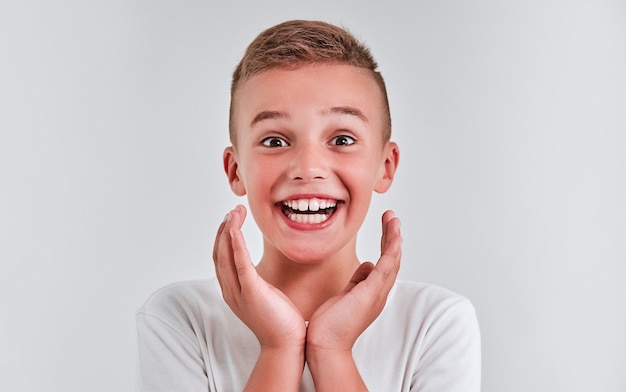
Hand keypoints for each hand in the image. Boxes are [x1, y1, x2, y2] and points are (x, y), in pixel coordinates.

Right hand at [212, 205, 306, 349]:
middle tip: (233, 210)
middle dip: (224, 229)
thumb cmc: (281, 322)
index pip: (221, 259)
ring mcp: (239, 292)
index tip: (232, 220)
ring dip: (228, 230)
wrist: (287, 345)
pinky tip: (235, 228)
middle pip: (219, 253)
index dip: (223, 238)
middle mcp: (231, 291)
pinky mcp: (252, 291)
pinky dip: (235, 243)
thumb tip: (262, 275)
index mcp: (233, 292)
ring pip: (225, 255)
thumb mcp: (265, 298)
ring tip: (234, 212)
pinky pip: (240, 262)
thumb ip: (259, 284)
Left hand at [306, 210, 401, 352]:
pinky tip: (394, 237)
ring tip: (394, 219)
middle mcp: (379, 292)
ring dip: (394, 238)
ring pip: (392, 260)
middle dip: (393, 236)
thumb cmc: (331, 324)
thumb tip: (366, 264)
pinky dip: (391, 251)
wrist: (324, 344)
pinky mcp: (371, 293)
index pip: (385, 262)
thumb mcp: (346, 295)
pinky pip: (386, 268)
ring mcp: (377, 293)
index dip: (387, 243)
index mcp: (373, 291)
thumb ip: (357, 280)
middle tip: (393, 217)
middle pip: (392, 259)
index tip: (387, 226)